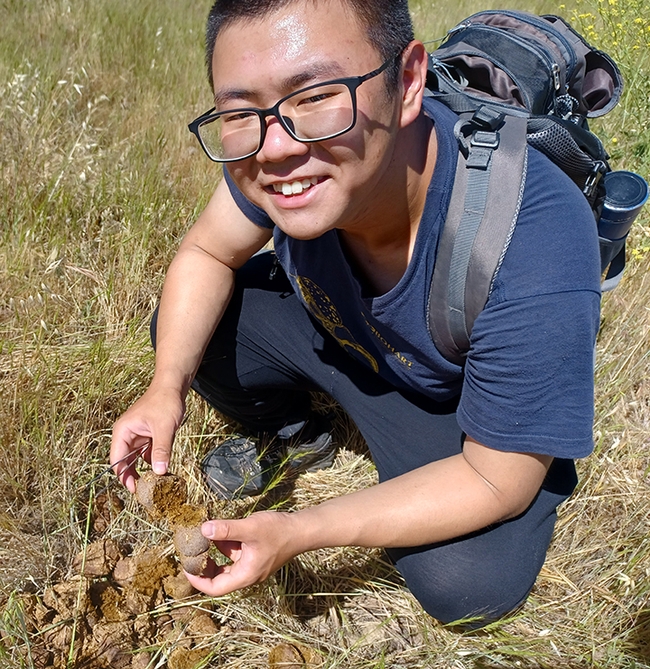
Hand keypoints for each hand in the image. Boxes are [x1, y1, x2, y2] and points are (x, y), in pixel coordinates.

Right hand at [110, 385, 184, 492]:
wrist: (173, 386)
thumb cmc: (165, 401)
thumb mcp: (164, 428)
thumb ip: (162, 449)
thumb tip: (159, 472)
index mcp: (123, 431)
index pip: (117, 459)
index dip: (123, 476)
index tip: (134, 489)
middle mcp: (127, 435)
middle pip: (125, 461)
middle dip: (132, 476)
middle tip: (143, 491)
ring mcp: (138, 436)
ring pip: (137, 459)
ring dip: (144, 470)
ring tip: (152, 483)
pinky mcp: (149, 436)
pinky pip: (148, 453)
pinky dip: (154, 461)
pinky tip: (162, 470)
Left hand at [184, 511, 301, 596]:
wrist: (301, 529)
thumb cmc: (278, 531)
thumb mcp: (250, 529)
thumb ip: (227, 529)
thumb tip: (203, 529)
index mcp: (245, 575)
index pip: (215, 588)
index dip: (198, 580)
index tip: (186, 567)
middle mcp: (247, 573)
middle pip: (218, 577)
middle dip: (204, 565)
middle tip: (191, 552)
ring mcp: (251, 564)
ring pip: (226, 563)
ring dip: (214, 551)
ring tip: (202, 536)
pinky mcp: (255, 554)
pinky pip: (235, 553)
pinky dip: (225, 543)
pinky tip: (221, 529)